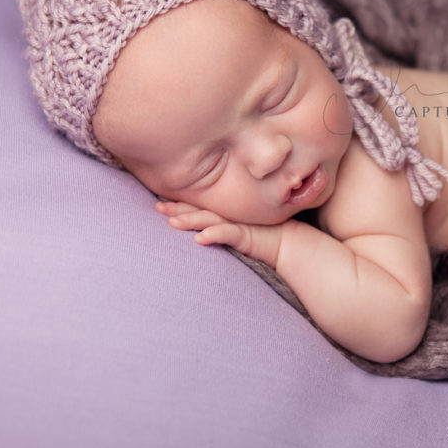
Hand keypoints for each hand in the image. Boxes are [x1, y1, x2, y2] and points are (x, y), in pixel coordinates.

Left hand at [154, 200, 286, 268]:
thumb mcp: (240, 232)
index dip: (180, 204)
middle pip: (199, 210)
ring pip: (210, 220)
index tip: (159, 202)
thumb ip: (223, 229)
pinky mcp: (248, 235)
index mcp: (226, 214)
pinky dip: (214, 235)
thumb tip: (199, 234)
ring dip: (191, 221)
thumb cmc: (266, 237)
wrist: (291, 244)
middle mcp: (229, 216)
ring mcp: (238, 224)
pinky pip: (228, 234)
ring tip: (172, 223)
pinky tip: (200, 239)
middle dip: (177, 209)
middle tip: (157, 207)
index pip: (199, 207)